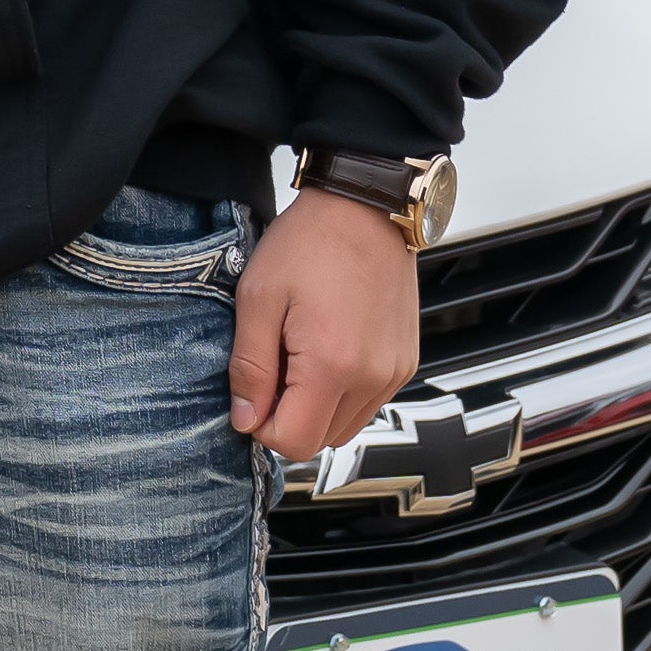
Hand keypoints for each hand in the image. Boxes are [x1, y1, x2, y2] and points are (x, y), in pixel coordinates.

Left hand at [229, 189, 424, 459]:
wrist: (364, 208)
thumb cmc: (310, 243)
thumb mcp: (258, 298)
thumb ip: (250, 366)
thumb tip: (246, 420)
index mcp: (333, 365)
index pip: (295, 442)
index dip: (263, 426)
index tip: (253, 391)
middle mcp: (372, 378)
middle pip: (322, 440)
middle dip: (289, 416)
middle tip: (275, 363)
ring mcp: (394, 372)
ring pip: (346, 426)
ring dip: (316, 407)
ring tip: (300, 353)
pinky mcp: (404, 363)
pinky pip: (367, 403)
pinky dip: (342, 392)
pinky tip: (326, 348)